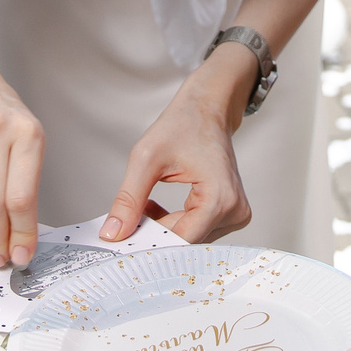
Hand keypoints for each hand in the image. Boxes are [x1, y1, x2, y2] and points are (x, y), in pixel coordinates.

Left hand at [102, 49, 252, 245]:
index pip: (180, 240)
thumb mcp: (146, 159)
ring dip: (164, 227)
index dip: (149, 241)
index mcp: (221, 198)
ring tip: (146, 203)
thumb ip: (128, 200)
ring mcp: (236, 214)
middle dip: (154, 233)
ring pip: (190, 240)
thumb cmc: (184, 125)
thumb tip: (114, 234)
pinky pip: (197, 232)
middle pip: (186, 242)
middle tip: (128, 217)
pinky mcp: (231, 214)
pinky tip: (159, 206)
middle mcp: (235, 211)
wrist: (207, 108)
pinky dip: (174, 223)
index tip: (122, 238)